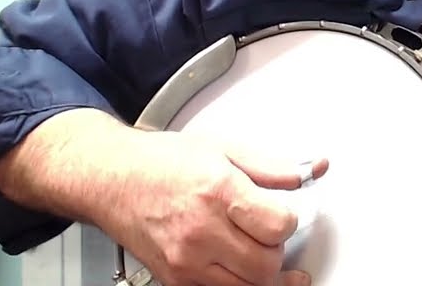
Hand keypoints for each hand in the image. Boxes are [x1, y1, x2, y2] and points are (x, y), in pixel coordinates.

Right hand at [96, 130, 328, 285]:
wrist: (111, 179)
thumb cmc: (161, 163)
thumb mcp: (223, 150)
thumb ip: (271, 167)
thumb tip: (310, 171)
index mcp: (218, 192)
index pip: (279, 226)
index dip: (289, 220)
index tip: (282, 214)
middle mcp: (201, 232)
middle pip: (266, 265)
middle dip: (277, 250)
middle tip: (269, 234)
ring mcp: (186, 262)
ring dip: (260, 272)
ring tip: (258, 252)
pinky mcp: (175, 281)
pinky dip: (237, 284)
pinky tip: (242, 270)